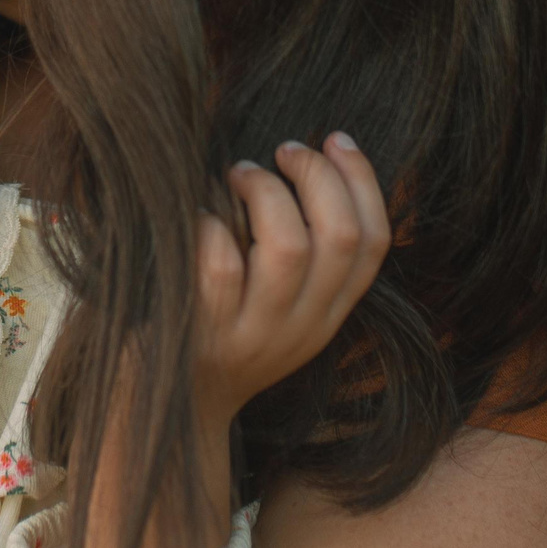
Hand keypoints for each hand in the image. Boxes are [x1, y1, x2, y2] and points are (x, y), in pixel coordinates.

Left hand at [193, 132, 388, 434]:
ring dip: (264, 192)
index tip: (336, 138)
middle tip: (282, 150)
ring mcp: (254, 332)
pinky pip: (220, 268)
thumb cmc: (219, 331)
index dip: (363, 181)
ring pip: (287, 248)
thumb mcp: (277, 305)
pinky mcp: (205, 333)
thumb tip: (305, 161)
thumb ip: (301, 253)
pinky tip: (198, 215)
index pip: (374, 242)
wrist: (172, 409)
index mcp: (327, 312)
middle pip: (340, 237)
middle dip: (317, 175)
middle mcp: (301, 325)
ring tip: (236, 174)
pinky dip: (211, 226)